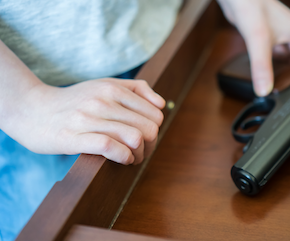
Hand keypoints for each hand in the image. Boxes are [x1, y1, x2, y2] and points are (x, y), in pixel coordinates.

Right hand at [3, 78, 164, 164]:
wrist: (32, 110)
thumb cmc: (75, 101)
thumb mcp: (105, 85)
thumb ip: (136, 89)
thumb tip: (161, 104)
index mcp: (113, 88)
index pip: (156, 114)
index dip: (156, 131)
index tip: (146, 140)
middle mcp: (103, 100)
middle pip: (149, 128)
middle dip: (151, 146)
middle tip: (140, 152)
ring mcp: (88, 118)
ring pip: (135, 138)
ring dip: (139, 155)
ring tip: (131, 158)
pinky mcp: (74, 137)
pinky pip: (112, 147)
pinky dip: (124, 157)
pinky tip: (122, 159)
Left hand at [217, 0, 289, 95]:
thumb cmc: (252, 7)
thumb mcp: (260, 42)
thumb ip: (262, 68)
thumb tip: (264, 89)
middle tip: (286, 91)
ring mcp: (282, 36)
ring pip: (288, 59)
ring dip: (283, 71)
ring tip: (275, 85)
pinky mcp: (269, 37)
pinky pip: (275, 55)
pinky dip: (271, 64)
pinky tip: (263, 72)